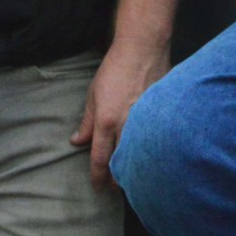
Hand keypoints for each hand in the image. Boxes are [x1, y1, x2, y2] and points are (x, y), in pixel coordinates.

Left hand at [71, 37, 168, 188]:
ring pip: (138, 156)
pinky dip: (146, 151)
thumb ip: (87, 122)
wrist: (142, 49)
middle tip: (112, 185)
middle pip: (121, 164)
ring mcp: (144, 121)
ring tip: (127, 175)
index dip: (98, 177)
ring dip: (132, 168)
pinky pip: (151, 141)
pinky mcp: (158, 116)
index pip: (100, 159)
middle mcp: (125, 125)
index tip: (97, 186)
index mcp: (106, 121)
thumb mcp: (93, 94)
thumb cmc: (115, 69)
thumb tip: (77, 141)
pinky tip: (145, 155)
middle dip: (116, 179)